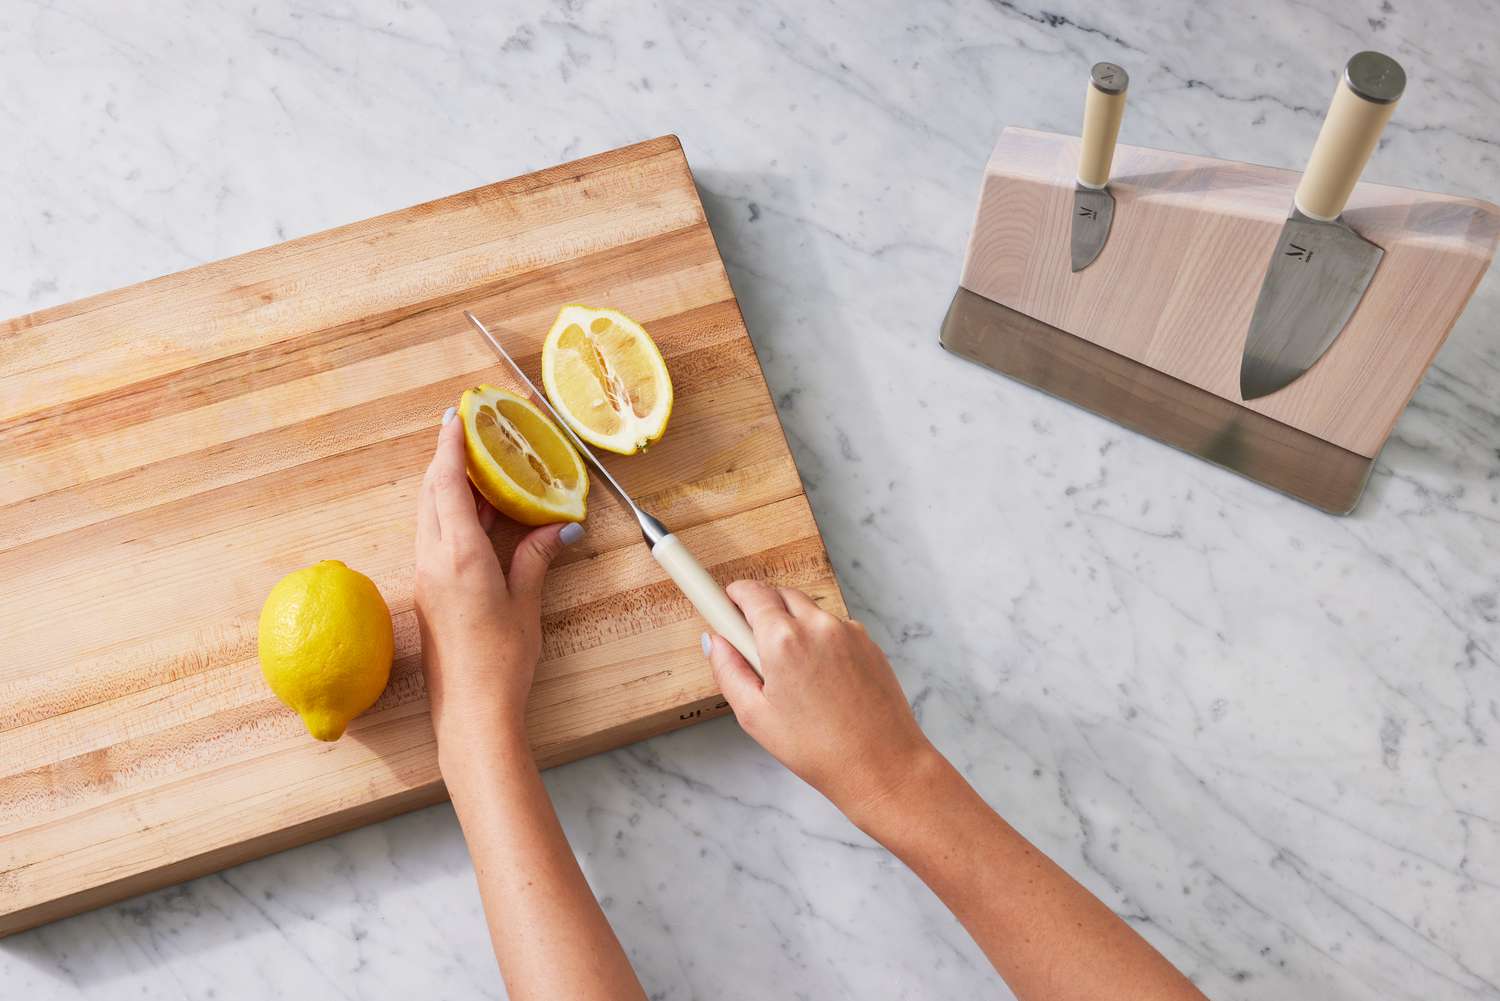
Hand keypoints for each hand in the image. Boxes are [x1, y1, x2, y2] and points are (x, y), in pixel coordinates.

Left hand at [415, 408, 580, 748]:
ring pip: (430, 514)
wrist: (471, 713)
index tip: (456, 415)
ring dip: (448, 485)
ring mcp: (428, 576)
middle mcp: (434, 559)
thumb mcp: (525, 604)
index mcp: (458, 555)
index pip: (447, 484)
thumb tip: (558, 527)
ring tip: (478, 466)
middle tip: (469, 432)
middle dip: (447, 458)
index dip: (450, 446)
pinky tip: (477, 514)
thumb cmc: (501, 663)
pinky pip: (435, 537)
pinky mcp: (430, 592)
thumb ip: (535, 558)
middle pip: (432, 492)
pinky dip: (451, 514)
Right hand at [705, 581, 936, 825]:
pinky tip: (820, 678)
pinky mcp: (868, 642)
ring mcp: (848, 630)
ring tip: (792, 673)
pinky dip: (820, 639)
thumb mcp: (755, 716)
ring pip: (809, 610)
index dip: (734, 595)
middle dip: (762, 609)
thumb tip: (715, 642)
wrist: (882, 764)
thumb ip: (728, 671)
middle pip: (781, 594)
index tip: (725, 601)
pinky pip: (834, 627)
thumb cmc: (819, 749)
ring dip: (793, 625)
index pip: (752, 593)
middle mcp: (818, 625)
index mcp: (784, 640)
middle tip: (753, 643)